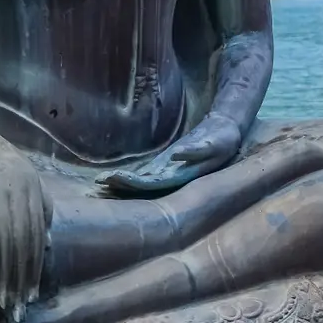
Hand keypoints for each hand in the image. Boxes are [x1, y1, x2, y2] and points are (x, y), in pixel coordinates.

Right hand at [0, 128, 51, 320]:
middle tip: (21, 302)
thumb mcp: (29, 180)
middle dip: (24, 276)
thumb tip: (47, 245)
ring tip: (7, 299)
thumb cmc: (0, 164)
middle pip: (26, 244)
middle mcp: (21, 197)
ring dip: (7, 276)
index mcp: (35, 192)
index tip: (34, 290)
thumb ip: (41, 209)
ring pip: (8, 246)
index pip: (38, 237)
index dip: (36, 266)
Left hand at [97, 113, 243, 198]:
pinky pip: (142, 176)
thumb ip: (195, 150)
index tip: (115, 178)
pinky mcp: (163, 166)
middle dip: (121, 185)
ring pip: (139, 183)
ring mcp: (165, 174)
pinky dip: (126, 178)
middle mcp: (171, 179)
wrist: (223, 135)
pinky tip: (112, 178)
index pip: (152, 184)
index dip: (133, 183)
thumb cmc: (221, 139)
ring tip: (99, 183)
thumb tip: (177, 154)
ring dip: (121, 184)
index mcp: (181, 176)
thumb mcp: (213, 143)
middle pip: (141, 187)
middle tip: (99, 183)